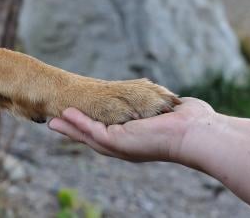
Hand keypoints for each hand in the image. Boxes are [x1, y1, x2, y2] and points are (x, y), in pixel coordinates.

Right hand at [48, 97, 214, 162]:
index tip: (78, 118)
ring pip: (88, 136)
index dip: (92, 126)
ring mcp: (119, 145)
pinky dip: (77, 123)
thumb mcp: (167, 112)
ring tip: (53, 120)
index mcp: (134, 139)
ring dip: (70, 128)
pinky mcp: (117, 141)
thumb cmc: (188, 122)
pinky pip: (92, 131)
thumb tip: (171, 102)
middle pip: (92, 137)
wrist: (196, 132)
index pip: (108, 132)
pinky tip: (65, 115)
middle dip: (74, 130)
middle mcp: (124, 145)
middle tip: (55, 123)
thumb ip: (161, 107)